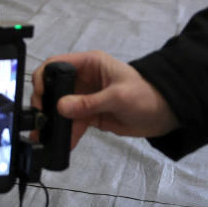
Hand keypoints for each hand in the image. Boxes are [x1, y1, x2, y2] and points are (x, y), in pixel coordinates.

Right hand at [31, 51, 179, 149]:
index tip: (40, 95)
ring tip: (45, 135)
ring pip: (60, 107)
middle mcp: (83, 79)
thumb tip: (60, 107)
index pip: (56, 64)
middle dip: (45, 102)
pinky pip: (72, 122)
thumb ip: (89, 102)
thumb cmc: (146, 96)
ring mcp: (85, 97)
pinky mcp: (89, 114)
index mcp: (89, 64)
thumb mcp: (118, 97)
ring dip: (53, 121)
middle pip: (53, 87)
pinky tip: (65, 142)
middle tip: (41, 117)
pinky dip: (67, 132)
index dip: (43, 77)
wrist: (166, 115)